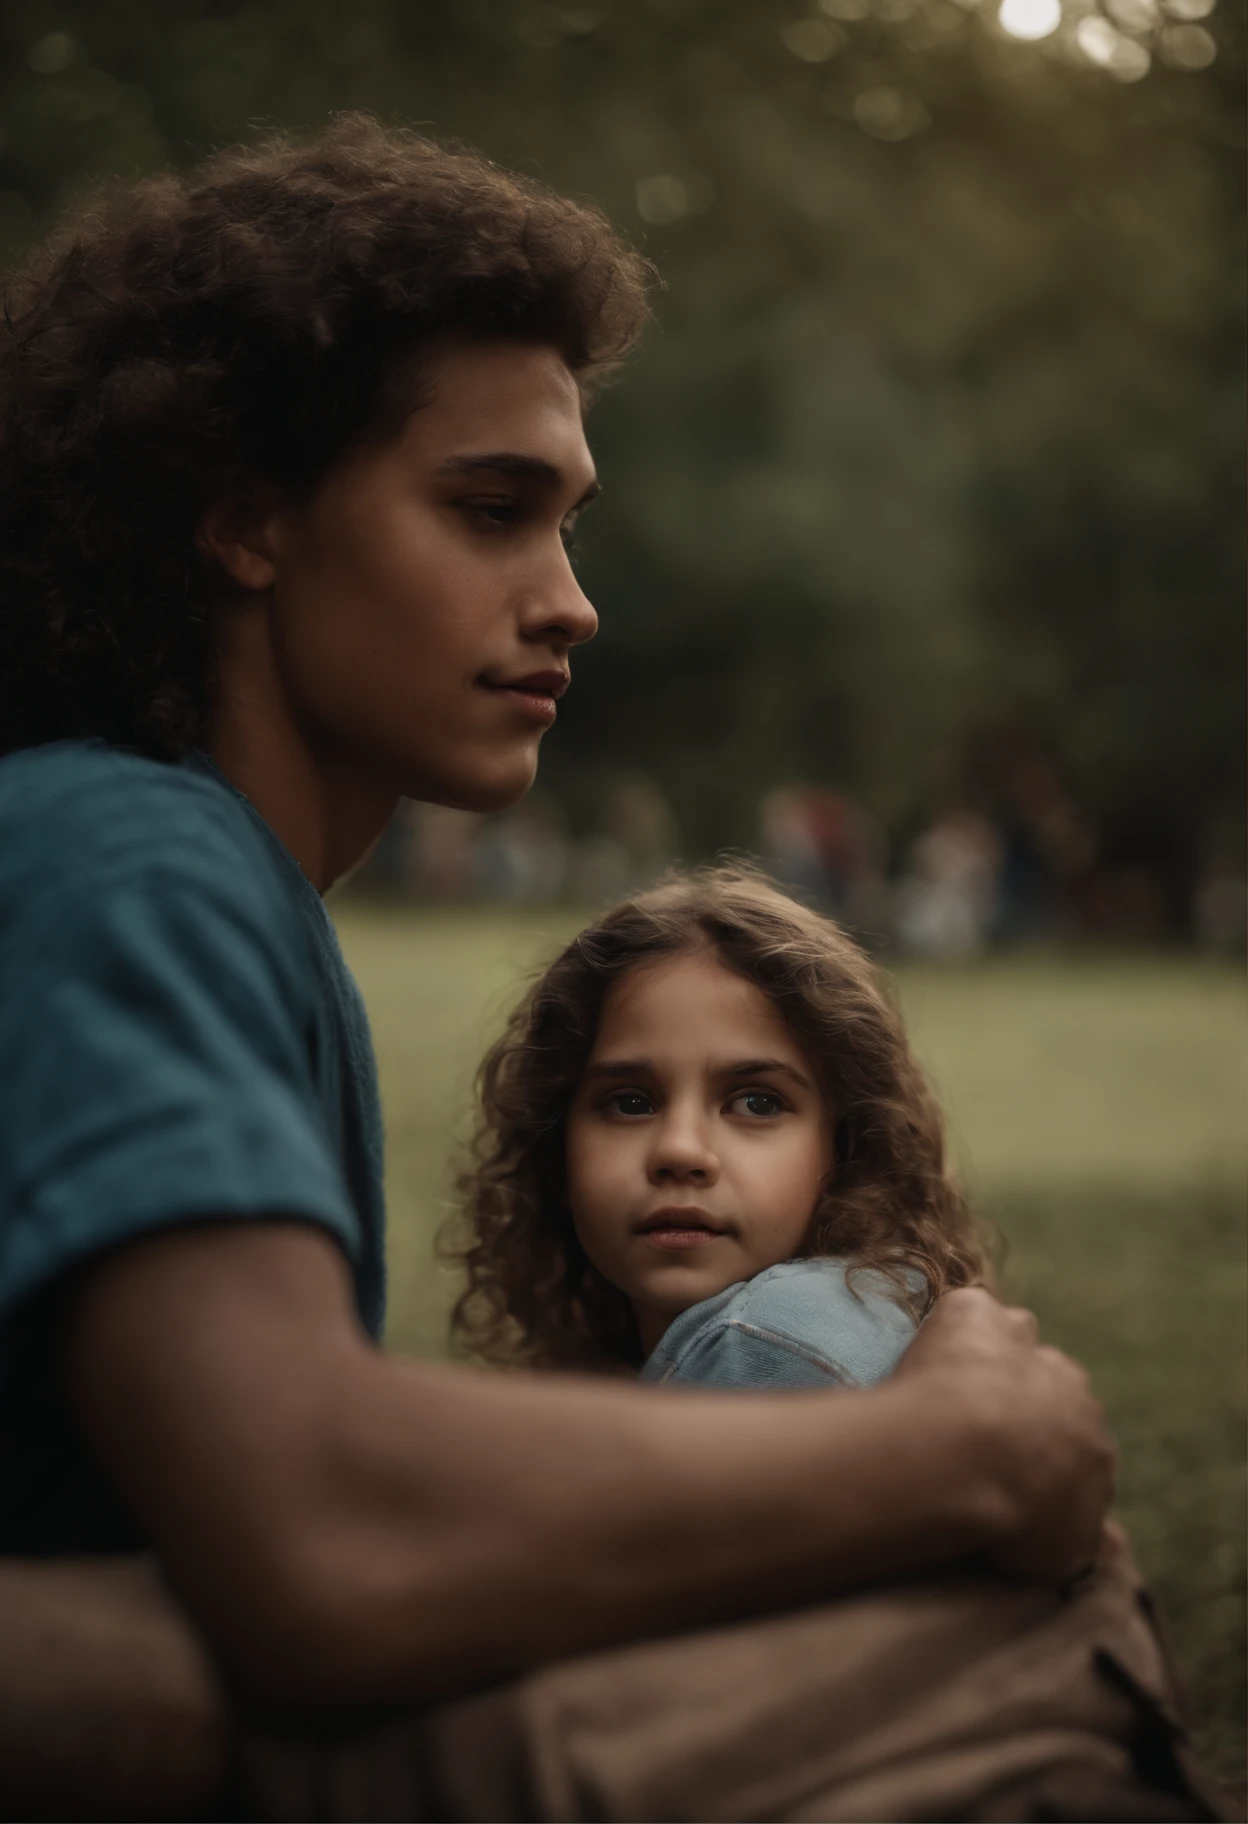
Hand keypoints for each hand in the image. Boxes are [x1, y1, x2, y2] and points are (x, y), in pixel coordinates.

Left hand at [894, 1287, 1116, 1582]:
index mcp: (1095, 1447)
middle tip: (973, 1442)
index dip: (1039, 1464)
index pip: (1075, 1451)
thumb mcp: (1065, 1551)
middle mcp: (1073, 1388)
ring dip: (989, 1364)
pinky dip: (950, 1332)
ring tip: (948, 1400)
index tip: (1006, 1480)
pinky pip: (968, 1314)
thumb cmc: (1019, 1516)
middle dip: (1020, 1410)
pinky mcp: (975, 1315)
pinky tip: (927, 1363)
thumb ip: (1081, 1535)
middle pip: (1050, 1391)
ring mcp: (1025, 1344)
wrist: (974, 1459)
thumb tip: (1102, 1538)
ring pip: (1014, 1341)